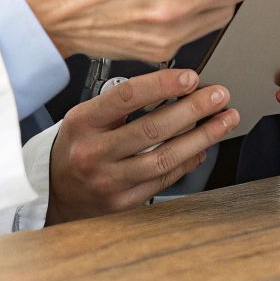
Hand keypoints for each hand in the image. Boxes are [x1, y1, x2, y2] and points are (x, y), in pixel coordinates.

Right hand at [46, 67, 240, 224]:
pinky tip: (204, 147)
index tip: (191, 77)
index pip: (126, 97)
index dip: (162, 85)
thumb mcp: (86, 116)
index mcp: (82, 123)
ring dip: (202, 137)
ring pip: (165, 158)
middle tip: (220, 96)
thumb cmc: (77, 144)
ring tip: (224, 121)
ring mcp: (109, 181)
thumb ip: (122, 102)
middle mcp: (94, 153)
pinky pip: (164, 180)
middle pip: (152, 129)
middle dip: (194, 110)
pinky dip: (188, 162)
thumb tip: (175, 85)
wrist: (55, 190)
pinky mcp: (123, 202)